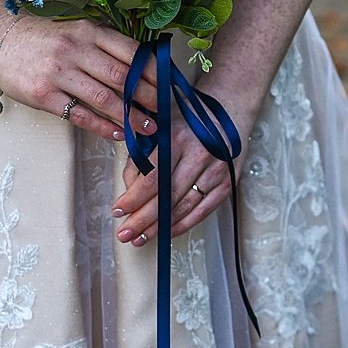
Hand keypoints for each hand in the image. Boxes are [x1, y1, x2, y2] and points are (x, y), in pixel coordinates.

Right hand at [0, 17, 159, 143]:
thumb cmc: (43, 39)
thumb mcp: (76, 31)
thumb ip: (105, 45)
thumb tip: (143, 65)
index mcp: (88, 32)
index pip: (130, 51)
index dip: (153, 71)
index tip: (169, 85)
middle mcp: (75, 49)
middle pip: (121, 76)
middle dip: (148, 96)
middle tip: (164, 110)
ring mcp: (58, 73)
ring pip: (103, 98)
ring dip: (130, 116)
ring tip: (148, 128)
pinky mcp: (43, 95)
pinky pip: (78, 114)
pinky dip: (101, 126)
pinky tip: (117, 134)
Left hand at [113, 99, 258, 244]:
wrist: (229, 108)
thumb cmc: (188, 119)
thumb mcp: (160, 127)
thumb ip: (142, 156)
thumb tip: (129, 189)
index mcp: (178, 138)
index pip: (153, 176)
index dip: (134, 198)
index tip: (117, 211)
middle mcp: (199, 154)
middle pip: (167, 196)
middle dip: (143, 219)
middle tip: (125, 234)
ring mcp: (216, 170)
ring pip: (184, 206)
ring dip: (160, 226)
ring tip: (140, 238)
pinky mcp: (228, 181)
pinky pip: (203, 210)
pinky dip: (184, 224)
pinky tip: (166, 232)